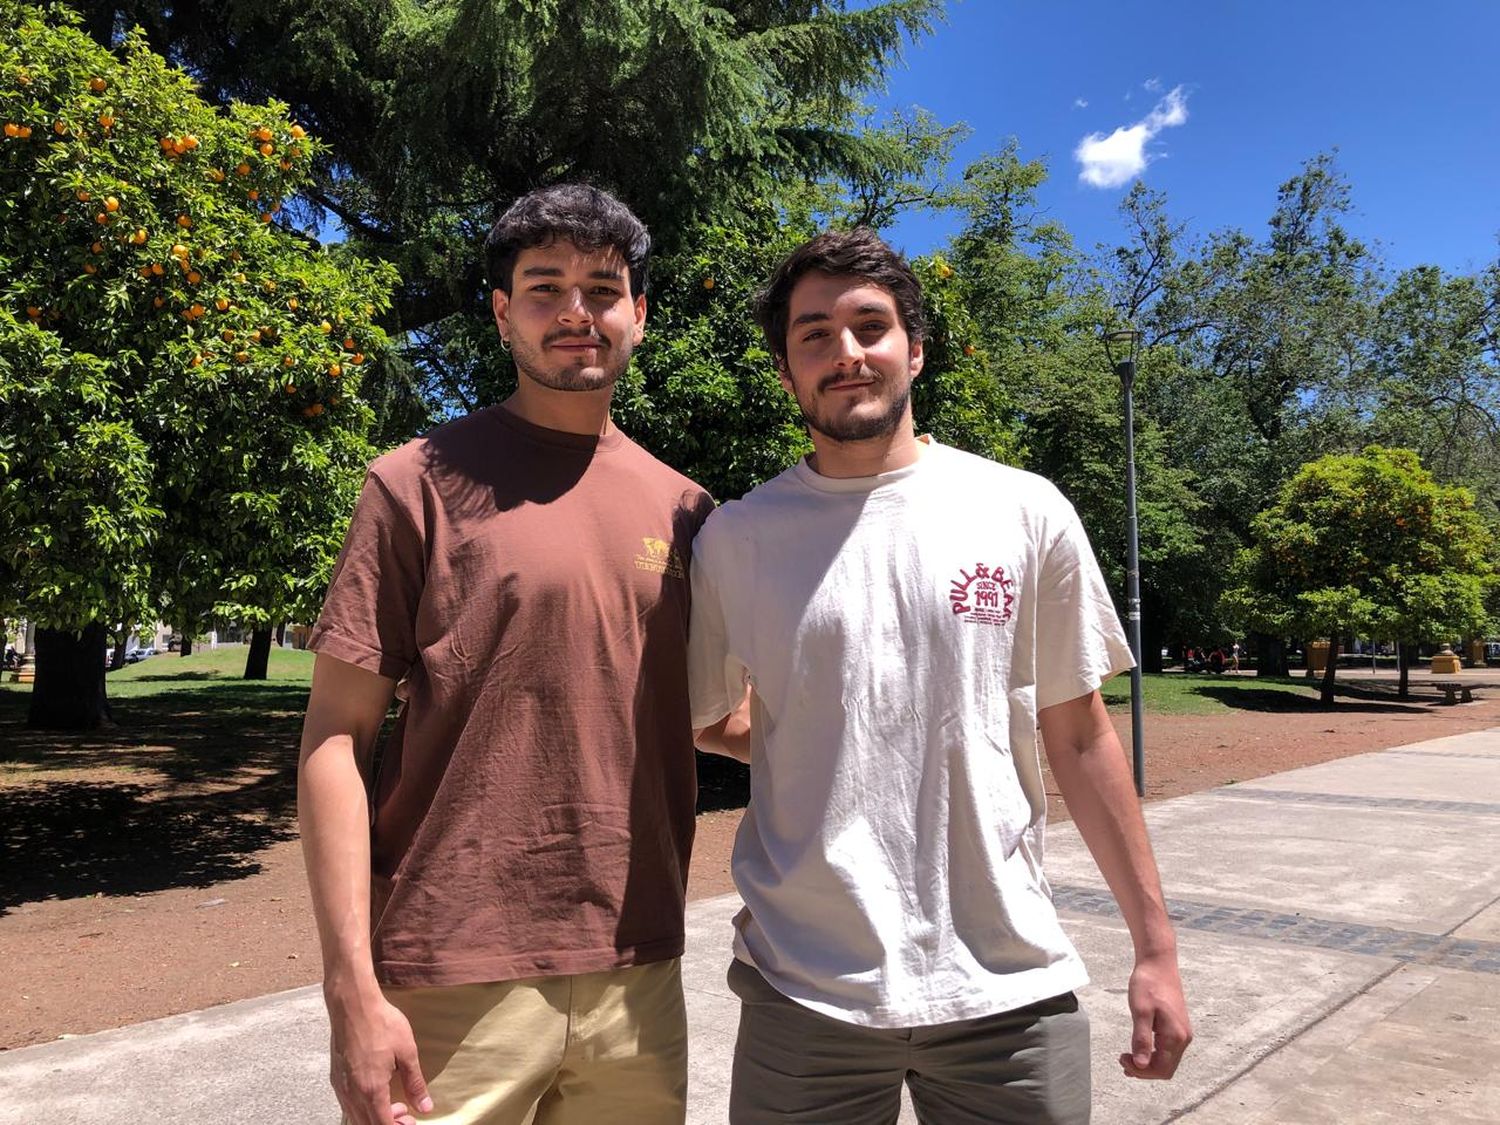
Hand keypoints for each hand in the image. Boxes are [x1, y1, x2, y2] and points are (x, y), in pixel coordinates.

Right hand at [328, 993, 433, 1123]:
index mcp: (371, 1090)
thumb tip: (425, 1107)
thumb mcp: (407, 1053)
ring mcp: (340, 1087)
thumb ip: (415, 1083)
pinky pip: (348, 1105)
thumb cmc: (382, 1024)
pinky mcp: (335, 1078)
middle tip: (405, 1114)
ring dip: (374, 1117)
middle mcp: (351, 1094)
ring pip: (356, 1117)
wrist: (352, 1004)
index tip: (411, 1121)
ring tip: (394, 1103)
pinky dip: (363, 1108)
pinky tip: (376, 1092)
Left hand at [1119, 951, 1191, 1079]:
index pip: (1162, 1069)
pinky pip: (1166, 1049)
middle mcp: (1183, 1038)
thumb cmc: (1149, 984)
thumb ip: (1142, 1039)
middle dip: (1144, 1070)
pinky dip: (1152, 1054)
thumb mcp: (1141, 1011)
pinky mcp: (1176, 1026)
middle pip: (1166, 1068)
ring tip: (1127, 1059)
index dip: (1142, 1072)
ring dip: (1147, 1063)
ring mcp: (1181, 1032)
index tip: (1123, 1061)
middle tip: (1122, 1061)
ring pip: (1166, 1060)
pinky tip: (1138, 1049)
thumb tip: (1142, 1065)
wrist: (1158, 963)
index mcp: (1176, 1036)